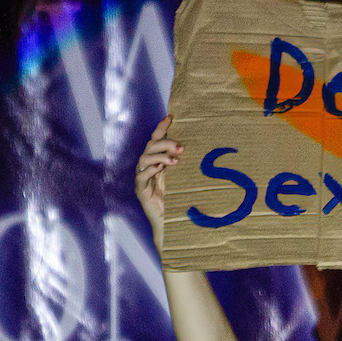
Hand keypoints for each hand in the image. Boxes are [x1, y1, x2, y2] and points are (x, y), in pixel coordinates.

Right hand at [134, 115, 182, 239]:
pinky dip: (150, 169)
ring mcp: (142, 179)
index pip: (156, 140)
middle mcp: (148, 167)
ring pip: (144, 158)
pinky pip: (141, 176)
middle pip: (150, 146)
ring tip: (174, 161)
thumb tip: (201, 147)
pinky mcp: (141, 191)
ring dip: (160, 156)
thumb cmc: (179, 200)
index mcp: (157, 161)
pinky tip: (160, 168)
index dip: (161, 128)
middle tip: (181, 148)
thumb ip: (186, 163)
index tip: (171, 117)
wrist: (172, 223)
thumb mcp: (184, 177)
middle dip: (165, 144)